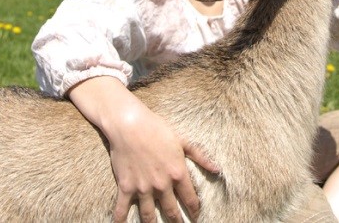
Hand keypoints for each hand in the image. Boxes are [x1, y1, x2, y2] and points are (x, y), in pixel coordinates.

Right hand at [108, 102, 218, 222]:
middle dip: (177, 221)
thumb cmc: (157, 129)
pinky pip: (122, 209)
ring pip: (149, 215)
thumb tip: (217, 169)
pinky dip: (120, 220)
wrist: (130, 125)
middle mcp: (161, 185)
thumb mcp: (183, 141)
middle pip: (171, 211)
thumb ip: (201, 156)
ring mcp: (143, 188)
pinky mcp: (126, 187)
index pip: (190, 199)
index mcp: (178, 173)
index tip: (196, 217)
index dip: (195, 211)